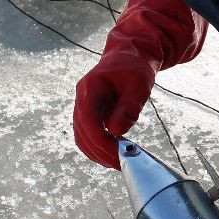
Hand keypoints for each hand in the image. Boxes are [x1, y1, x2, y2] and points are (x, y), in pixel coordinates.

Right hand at [71, 0, 206, 167]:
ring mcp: (82, 105)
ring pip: (81, 136)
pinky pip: (87, 133)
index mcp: (90, 88)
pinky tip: (112, 153)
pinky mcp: (88, 112)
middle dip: (99, 151)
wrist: (130, 55)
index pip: (90, 122)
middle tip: (120, 163)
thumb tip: (116, 131)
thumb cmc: (135, 67)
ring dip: (97, 152)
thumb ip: (127, 108)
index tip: (118, 154)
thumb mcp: (138, 86)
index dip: (102, 141)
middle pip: (82, 133)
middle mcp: (81, 97)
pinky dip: (96, 146)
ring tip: (117, 162)